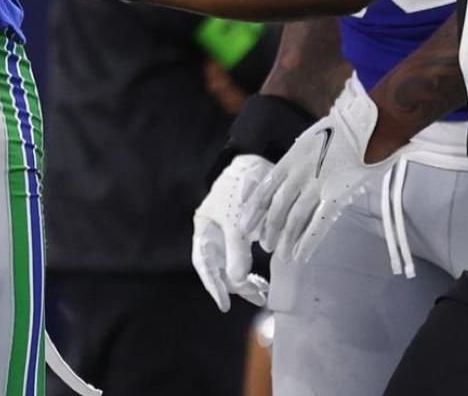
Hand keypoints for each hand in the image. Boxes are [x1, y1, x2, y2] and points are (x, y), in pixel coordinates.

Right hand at [192, 154, 273, 310]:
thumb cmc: (241, 185)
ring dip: (246, 282)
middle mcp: (213, 235)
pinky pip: (245, 260)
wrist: (257, 163)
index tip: (225, 304)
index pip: (204, 263)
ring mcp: (228, 236)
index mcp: (204, 229)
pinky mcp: (244, 236)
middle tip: (257, 297)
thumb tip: (238, 280)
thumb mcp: (236, 218)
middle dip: (236, 286)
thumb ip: (236, 249)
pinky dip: (253, 271)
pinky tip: (263, 281)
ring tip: (262, 293)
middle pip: (219, 268)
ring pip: (233, 267)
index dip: (214, 284)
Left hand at [243, 78, 391, 261]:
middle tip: (264, 244)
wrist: (371, 122)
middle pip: (276, 207)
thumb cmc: (348, 127)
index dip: (254, 209)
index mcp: (291, 156)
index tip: (246, 224)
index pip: (265, 188)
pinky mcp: (338, 195)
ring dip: (285, 240)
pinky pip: (318, 224)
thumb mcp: (314, 137)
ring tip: (281, 254)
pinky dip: (308, 242)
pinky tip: (301, 255)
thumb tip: (296, 175)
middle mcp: (299, 172)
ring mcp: (317, 184)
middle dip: (268, 229)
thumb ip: (302, 157)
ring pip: (293, 219)